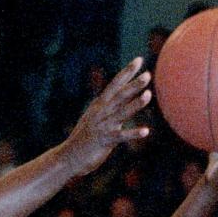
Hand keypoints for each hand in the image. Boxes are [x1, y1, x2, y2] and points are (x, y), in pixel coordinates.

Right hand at [62, 59, 150, 177]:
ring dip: (135, 104)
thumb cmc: (85, 138)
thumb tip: (125, 97)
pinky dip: (133, 133)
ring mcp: (103, 126)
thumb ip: (111, 108)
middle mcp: (101, 113)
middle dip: (133, 85)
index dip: (127, 72)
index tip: (139, 60)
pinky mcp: (104, 141)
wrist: (68, 156)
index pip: (115, 84)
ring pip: (121, 112)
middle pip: (120, 95)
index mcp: (100, 105)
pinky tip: (146, 131)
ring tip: (149, 95)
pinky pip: (121, 136)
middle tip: (148, 74)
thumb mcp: (96, 118)